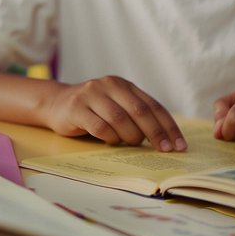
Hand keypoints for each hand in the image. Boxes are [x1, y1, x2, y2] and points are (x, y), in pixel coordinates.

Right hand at [42, 76, 187, 150]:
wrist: (55, 103)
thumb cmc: (92, 110)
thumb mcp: (116, 105)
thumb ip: (135, 114)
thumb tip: (165, 139)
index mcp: (123, 85)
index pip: (152, 106)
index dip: (168, 126)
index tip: (179, 145)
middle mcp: (108, 85)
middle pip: (139, 111)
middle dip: (155, 133)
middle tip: (164, 150)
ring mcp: (91, 95)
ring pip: (120, 119)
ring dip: (131, 136)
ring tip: (132, 144)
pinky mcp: (76, 108)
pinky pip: (100, 127)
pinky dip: (110, 138)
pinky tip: (111, 141)